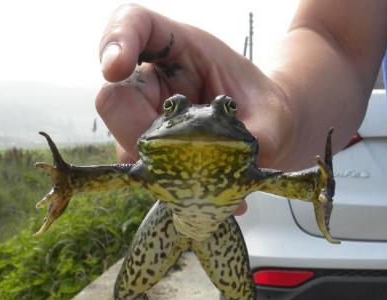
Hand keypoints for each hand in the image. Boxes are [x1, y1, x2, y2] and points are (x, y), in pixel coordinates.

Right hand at [95, 4, 293, 172]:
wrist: (263, 135)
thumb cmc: (264, 110)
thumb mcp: (271, 116)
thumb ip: (259, 136)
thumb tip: (239, 165)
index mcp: (180, 47)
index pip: (134, 24)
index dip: (116, 41)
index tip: (116, 68)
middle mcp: (154, 79)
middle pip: (115, 97)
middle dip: (138, 130)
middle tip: (174, 153)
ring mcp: (145, 115)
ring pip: (123, 140)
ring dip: (156, 164)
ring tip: (201, 176)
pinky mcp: (146, 149)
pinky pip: (139, 168)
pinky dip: (164, 182)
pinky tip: (197, 188)